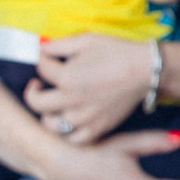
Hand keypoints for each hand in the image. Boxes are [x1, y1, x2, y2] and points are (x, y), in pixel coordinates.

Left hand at [29, 31, 152, 144]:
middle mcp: (71, 101)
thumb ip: (58, 45)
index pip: (41, 68)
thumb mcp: (85, 40)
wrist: (145, 70)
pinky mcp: (98, 128)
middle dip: (34, 90)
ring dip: (47, 114)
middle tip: (39, 85)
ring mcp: (84, 118)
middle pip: (36, 102)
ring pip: (51, 125)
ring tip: (53, 106)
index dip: (42, 59)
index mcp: (66, 77)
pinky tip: (70, 121)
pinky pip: (74, 139)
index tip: (47, 57)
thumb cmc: (117, 52)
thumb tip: (40, 47)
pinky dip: (68, 132)